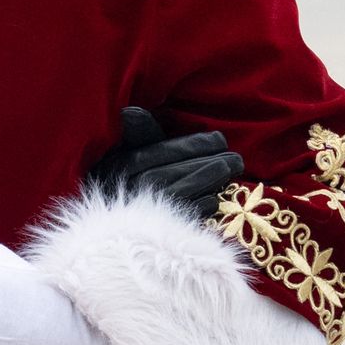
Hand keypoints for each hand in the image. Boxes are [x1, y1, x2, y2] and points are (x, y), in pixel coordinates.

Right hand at [87, 106, 244, 216]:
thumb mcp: (123, 154)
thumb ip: (137, 134)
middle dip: (210, 162)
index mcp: (124, 164)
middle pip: (179, 171)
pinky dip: (202, 206)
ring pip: (185, 192)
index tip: (220, 140)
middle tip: (236, 158)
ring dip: (211, 181)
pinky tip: (215, 199)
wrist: (108, 230)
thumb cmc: (119, 182)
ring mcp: (144, 211)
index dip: (196, 144)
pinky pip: (183, 216)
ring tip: (231, 172)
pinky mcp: (157, 232)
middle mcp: (132, 186)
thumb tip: (131, 112)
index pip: (166, 151)